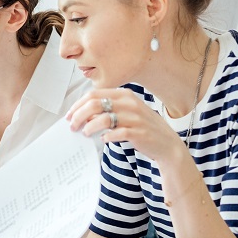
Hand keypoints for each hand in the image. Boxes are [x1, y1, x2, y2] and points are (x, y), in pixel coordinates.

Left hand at [66, 89, 186, 164]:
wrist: (167, 144)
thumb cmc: (143, 128)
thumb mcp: (127, 112)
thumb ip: (109, 109)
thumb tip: (84, 114)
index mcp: (125, 94)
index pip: (94, 94)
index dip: (78, 105)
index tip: (69, 115)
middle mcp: (130, 103)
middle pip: (95, 104)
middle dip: (79, 116)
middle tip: (73, 126)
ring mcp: (135, 118)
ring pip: (103, 118)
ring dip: (90, 127)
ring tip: (86, 133)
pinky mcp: (138, 132)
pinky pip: (116, 133)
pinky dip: (106, 137)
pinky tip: (104, 139)